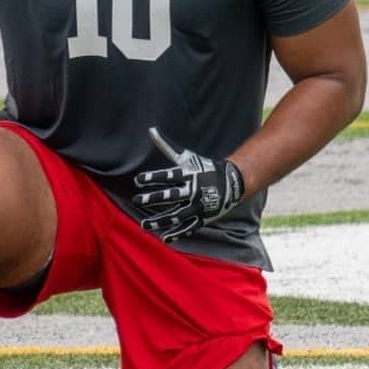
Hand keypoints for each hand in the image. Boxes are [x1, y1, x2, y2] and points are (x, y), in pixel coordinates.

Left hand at [132, 127, 244, 242]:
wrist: (232, 183)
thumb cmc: (204, 168)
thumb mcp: (187, 157)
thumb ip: (167, 147)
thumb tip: (151, 130)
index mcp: (189, 175)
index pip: (168, 176)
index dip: (153, 178)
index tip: (138, 180)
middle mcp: (194, 190)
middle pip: (171, 195)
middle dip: (153, 198)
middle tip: (137, 200)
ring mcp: (198, 206)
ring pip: (176, 215)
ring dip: (160, 221)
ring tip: (144, 225)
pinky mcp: (203, 218)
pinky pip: (188, 227)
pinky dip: (177, 233)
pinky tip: (163, 237)